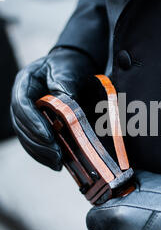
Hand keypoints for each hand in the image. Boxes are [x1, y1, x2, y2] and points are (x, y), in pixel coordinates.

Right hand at [11, 48, 96, 170]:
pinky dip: (43, 154)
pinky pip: (34, 142)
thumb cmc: (68, 65)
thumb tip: (67, 104)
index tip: (48, 136)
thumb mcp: (67, 68)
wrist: (72, 66)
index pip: (22, 104)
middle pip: (21, 125)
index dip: (33, 122)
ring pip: (25, 137)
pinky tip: (56, 164)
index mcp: (25, 82)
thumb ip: (65, 84)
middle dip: (38, 142)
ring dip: (40, 153)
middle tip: (56, 155)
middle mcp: (20, 99)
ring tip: (57, 163)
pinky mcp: (34, 125)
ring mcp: (25, 113)